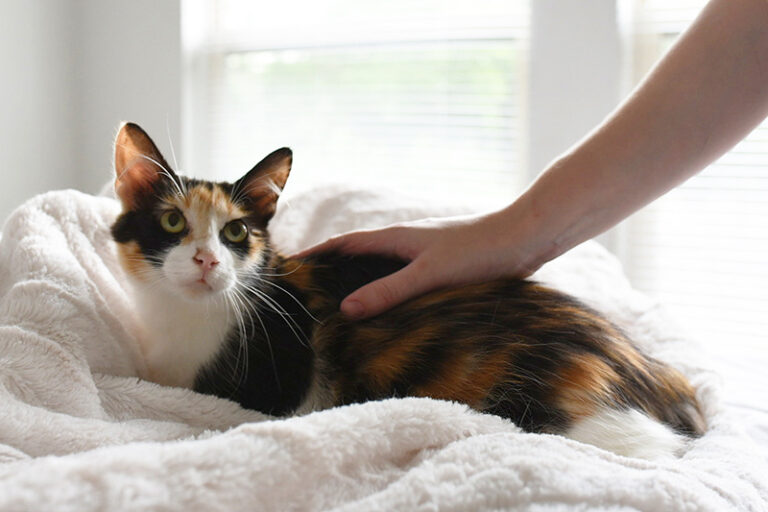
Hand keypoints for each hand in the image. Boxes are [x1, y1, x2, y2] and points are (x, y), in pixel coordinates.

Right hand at [293, 210, 543, 318]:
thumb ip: (389, 290)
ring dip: (361, 282)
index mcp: (394, 237)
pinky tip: (391, 311)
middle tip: (311, 295)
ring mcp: (423, 254)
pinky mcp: (440, 266)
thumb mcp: (428, 274)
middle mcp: (404, 243)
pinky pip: (402, 278)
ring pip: (381, 268)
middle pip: (359, 255)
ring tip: (343, 308)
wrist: (522, 238)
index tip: (291, 268)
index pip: (343, 244)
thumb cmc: (477, 249)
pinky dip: (387, 290)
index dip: (316, 255)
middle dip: (333, 271)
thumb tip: (347, 309)